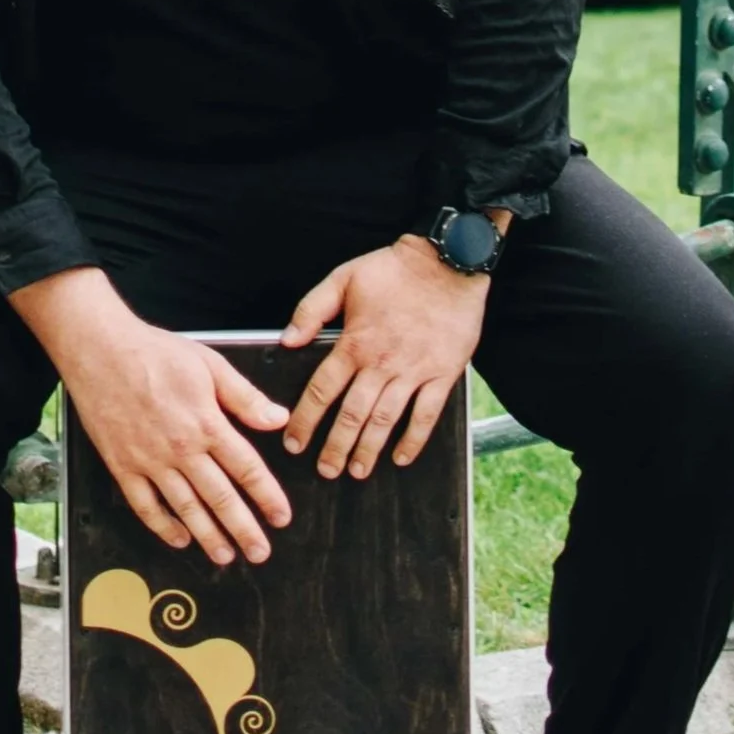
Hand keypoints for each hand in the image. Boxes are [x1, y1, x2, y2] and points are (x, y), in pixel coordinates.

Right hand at [22, 272, 292, 567]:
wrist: (99, 349)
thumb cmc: (155, 352)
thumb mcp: (210, 364)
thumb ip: (245, 397)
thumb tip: (278, 419)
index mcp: (207, 423)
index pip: (247, 469)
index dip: (267, 496)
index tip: (281, 517)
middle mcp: (181, 449)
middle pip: (220, 498)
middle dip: (244, 529)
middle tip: (260, 552)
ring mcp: (150, 461)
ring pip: (186, 508)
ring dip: (209, 536)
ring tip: (226, 556)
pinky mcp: (122, 466)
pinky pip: (145, 506)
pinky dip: (163, 527)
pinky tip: (179, 539)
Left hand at [281, 235, 490, 480]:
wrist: (446, 262)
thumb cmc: (393, 270)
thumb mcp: (343, 278)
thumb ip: (311, 310)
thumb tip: (287, 341)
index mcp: (354, 343)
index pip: (322, 390)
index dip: (306, 420)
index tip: (294, 442)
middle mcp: (382, 362)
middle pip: (352, 415)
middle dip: (335, 446)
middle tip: (325, 470)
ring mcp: (414, 371)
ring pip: (386, 420)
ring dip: (369, 449)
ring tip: (356, 471)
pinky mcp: (443, 373)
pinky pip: (427, 414)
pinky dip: (414, 439)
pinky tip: (401, 457)